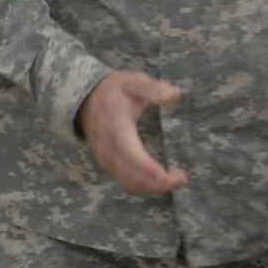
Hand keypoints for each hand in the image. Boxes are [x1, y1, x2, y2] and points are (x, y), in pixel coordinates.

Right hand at [77, 69, 188, 194]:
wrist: (85, 100)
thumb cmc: (113, 90)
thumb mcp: (131, 81)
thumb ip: (152, 88)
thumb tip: (174, 94)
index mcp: (115, 127)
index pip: (130, 153)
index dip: (147, 167)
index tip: (166, 175)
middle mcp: (108, 148)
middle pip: (131, 174)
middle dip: (157, 182)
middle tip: (182, 178)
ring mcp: (107, 158)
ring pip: (129, 181)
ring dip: (153, 186)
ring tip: (177, 180)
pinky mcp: (109, 164)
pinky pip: (127, 180)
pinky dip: (145, 184)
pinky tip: (162, 180)